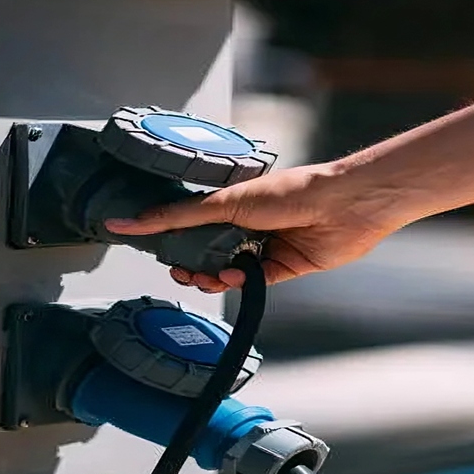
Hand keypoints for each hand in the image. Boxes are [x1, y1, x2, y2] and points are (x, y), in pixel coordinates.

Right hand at [105, 162, 404, 291]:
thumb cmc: (291, 191)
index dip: (170, 239)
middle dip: (190, 264)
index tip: (151, 251)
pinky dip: (239, 282)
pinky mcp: (282, 268)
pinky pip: (252, 282)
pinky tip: (234, 277)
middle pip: (206, 252)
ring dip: (212, 276)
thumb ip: (177, 216)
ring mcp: (263, 247)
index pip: (188, 223)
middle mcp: (246, 225)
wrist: (343, 207)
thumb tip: (130, 221)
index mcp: (231, 202)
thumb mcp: (226, 202)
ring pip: (226, 271)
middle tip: (179, 269)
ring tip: (204, 276)